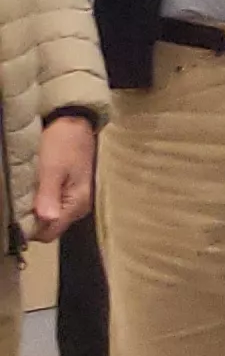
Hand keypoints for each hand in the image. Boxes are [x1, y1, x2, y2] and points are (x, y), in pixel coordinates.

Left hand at [26, 111, 93, 241]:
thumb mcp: (52, 168)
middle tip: (19, 200)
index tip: (15, 215)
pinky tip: (34, 188)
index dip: (30, 228)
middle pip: (50, 227)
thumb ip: (49, 195)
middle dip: (32, 218)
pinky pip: (52, 206)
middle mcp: (79, 207)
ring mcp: (75, 200)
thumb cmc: (63, 143)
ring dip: (35, 209)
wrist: (74, 123)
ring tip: (26, 192)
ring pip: (49, 217)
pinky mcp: (70, 192)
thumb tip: (46, 220)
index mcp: (77, 204)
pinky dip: (40, 201)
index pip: (50, 232)